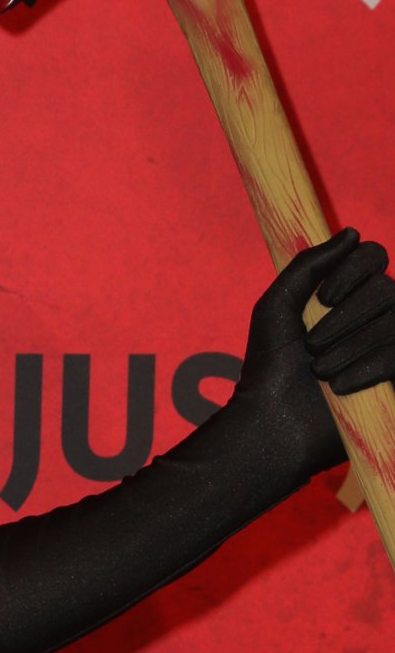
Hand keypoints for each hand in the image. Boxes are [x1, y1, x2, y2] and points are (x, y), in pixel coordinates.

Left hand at [234, 229, 377, 477]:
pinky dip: (368, 367)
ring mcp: (391, 345)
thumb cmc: (270, 362)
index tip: (322, 299)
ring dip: (350, 347)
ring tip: (320, 370)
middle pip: (387, 289)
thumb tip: (353, 233)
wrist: (276, 420)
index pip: (373, 256)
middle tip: (312, 347)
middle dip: (344, 319)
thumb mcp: (278, 305)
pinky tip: (340, 386)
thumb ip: (309, 265)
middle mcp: (376, 314)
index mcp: (346, 293)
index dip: (353, 271)